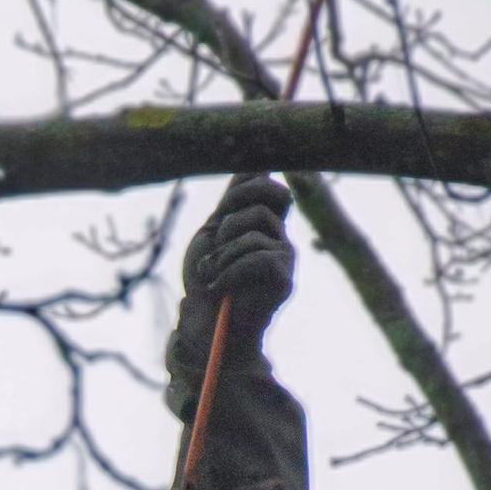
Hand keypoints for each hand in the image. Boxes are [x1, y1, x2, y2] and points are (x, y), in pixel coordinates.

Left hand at [166, 174, 293, 415]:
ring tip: (214, 271)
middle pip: (276, 194)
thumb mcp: (214, 231)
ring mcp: (286, 257)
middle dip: (237, 208)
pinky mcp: (284, 279)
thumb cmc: (205, 281)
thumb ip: (234, 203)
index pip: (270, 185)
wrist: (204, 324)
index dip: (248, 185)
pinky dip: (230, 269)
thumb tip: (256, 165)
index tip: (224, 207)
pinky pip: (259, 255)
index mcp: (263, 225)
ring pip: (258, 225)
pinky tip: (219, 286)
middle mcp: (279, 238)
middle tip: (218, 237)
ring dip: (224, 248)